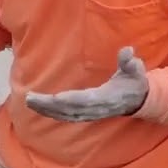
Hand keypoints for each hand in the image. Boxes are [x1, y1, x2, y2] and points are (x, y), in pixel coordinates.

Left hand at [25, 46, 148, 121]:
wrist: (138, 101)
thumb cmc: (134, 83)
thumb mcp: (135, 71)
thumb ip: (130, 62)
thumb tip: (127, 51)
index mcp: (105, 98)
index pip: (84, 100)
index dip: (69, 100)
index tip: (54, 98)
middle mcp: (95, 108)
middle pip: (68, 109)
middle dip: (49, 105)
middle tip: (29, 98)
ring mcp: (90, 114)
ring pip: (64, 115)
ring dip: (46, 110)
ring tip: (29, 102)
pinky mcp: (86, 115)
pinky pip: (66, 116)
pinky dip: (52, 113)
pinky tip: (39, 108)